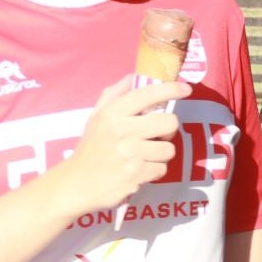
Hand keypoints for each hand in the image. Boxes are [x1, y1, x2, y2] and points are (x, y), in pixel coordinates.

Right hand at [48, 75, 188, 216]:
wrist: (77, 184)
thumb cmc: (90, 149)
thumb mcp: (96, 118)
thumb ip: (113, 95)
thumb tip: (133, 77)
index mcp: (112, 113)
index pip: (147, 94)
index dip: (170, 89)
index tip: (185, 89)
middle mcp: (122, 130)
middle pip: (169, 122)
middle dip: (167, 130)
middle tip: (155, 136)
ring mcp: (130, 153)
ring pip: (169, 149)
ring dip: (159, 154)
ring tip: (143, 156)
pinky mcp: (136, 174)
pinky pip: (162, 169)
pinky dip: (153, 171)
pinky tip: (138, 171)